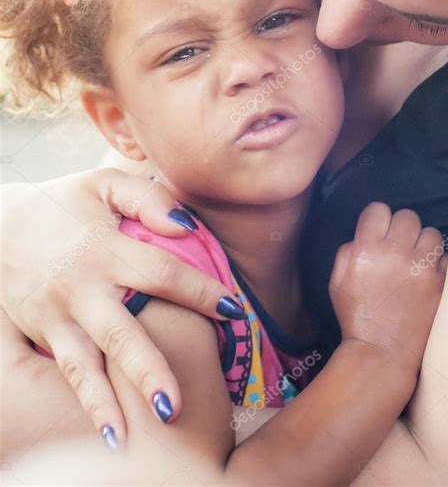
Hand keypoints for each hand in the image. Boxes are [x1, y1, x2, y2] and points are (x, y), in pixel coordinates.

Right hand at [1, 168, 241, 446]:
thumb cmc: (64, 202)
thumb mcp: (103, 184)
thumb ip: (147, 198)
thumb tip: (188, 226)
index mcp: (104, 248)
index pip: (161, 273)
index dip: (199, 291)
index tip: (234, 310)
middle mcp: (81, 286)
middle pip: (119, 332)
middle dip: (148, 369)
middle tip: (177, 406)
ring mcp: (57, 313)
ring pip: (84, 364)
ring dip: (107, 402)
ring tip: (129, 436)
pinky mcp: (40, 330)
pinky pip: (64, 370)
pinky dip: (84, 400)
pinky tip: (107, 432)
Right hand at [329, 202, 446, 381]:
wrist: (382, 351)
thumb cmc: (357, 317)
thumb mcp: (336, 281)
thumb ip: (346, 252)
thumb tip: (361, 236)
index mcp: (365, 250)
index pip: (378, 209)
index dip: (377, 218)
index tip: (379, 229)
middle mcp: (394, 253)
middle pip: (407, 216)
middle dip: (401, 228)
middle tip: (398, 245)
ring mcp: (420, 268)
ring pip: (431, 232)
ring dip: (422, 243)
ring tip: (415, 259)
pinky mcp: (440, 283)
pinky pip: (445, 257)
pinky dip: (437, 264)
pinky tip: (425, 276)